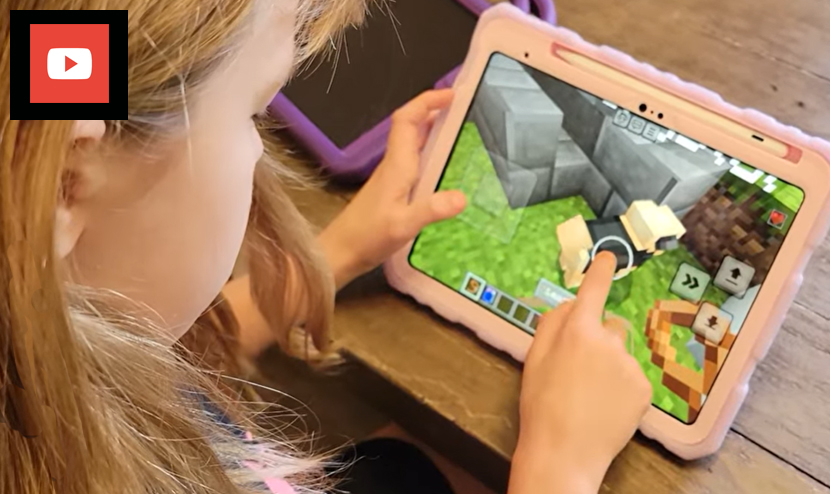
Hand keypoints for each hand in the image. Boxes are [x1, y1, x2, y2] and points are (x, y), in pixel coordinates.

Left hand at [318, 89, 465, 288]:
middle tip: (464, 107)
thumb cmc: (368, 236)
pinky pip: (414, 160)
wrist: (340, 253)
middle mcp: (394, 165)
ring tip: (460, 128)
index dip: (427, 101)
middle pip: (411, 125)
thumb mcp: (403, 224)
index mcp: (397, 165)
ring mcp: (392, 177)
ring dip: (433, 129)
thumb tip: (462, 197)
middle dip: (434, 109)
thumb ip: (431, 210)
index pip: (407, 119)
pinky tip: (445, 164)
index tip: (452, 94)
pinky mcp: (392, 190)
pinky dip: (430, 152)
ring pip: (412, 142)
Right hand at [509, 252, 651, 493]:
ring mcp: (630, 365)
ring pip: (621, 355)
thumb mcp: (533, 359)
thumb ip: (551, 325)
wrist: (564, 452)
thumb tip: (569, 305)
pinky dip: (622, 389)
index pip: (593, 290)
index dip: (601, 271)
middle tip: (578, 372)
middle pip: (609, 328)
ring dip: (610, 367)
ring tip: (590, 396)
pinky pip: (633, 378)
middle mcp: (608, 341)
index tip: (610, 256)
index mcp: (577, 330)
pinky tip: (605, 408)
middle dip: (598, 341)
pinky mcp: (645, 389)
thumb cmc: (540, 404)